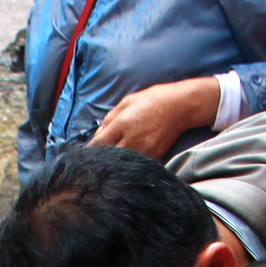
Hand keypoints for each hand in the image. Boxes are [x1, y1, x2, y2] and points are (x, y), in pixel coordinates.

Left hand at [88, 78, 220, 158]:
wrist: (180, 107)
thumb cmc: (152, 101)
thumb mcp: (126, 102)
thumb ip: (109, 119)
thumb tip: (97, 135)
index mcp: (123, 123)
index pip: (98, 143)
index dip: (89, 150)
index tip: (85, 154)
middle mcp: (132, 139)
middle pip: (108, 157)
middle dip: (100, 158)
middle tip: (96, 160)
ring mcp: (144, 150)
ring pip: (121, 164)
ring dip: (114, 163)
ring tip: (111, 161)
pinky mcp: (154, 157)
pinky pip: (135, 165)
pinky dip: (128, 164)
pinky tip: (126, 161)